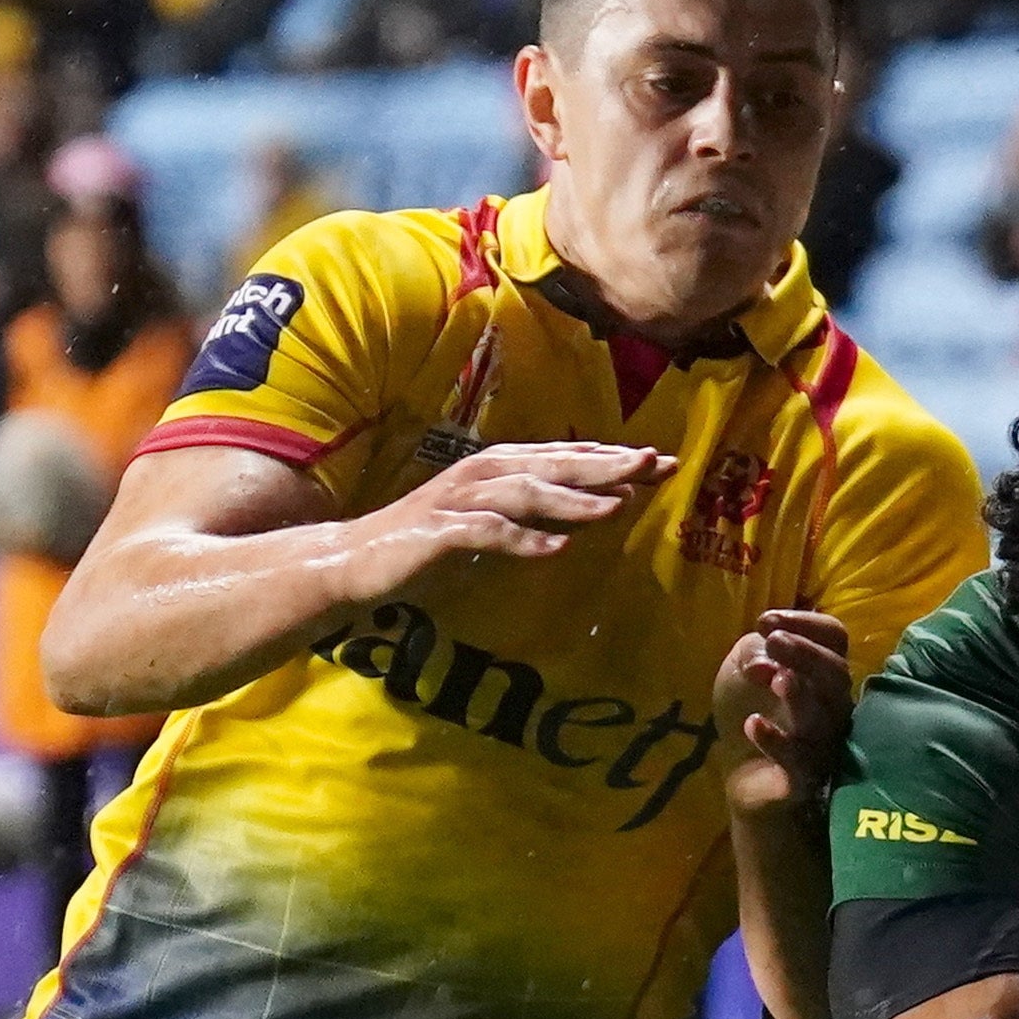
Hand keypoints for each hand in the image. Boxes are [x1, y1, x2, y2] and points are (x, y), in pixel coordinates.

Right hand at [364, 440, 668, 585]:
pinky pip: (487, 534)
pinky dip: (523, 541)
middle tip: (652, 465)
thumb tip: (602, 505)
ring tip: (615, 508)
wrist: (357, 561)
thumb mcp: (496, 524)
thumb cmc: (430, 545)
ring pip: (525, 493)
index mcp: (499, 468)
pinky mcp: (440, 532)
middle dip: (605, 464)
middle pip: (553, 464)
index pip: (565, 457)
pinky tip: (556, 550)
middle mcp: (482, 474)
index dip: (613, 458)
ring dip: (571, 500)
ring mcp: (460, 500)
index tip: (661, 462)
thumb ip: (542, 512)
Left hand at [708, 604, 849, 819]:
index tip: (765, 622)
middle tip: (773, 642)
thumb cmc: (751, 711)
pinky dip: (778, 743)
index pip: (835, 639)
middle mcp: (834, 706)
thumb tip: (766, 651)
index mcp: (822, 672)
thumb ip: (754, 651)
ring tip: (776, 680)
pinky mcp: (805, 778)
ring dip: (801, 695)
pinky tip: (753, 725)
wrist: (743, 776)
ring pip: (825, 718)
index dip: (807, 624)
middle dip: (806, 654)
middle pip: (837, 675)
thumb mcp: (743, 669)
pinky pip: (800, 762)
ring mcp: (824, 743)